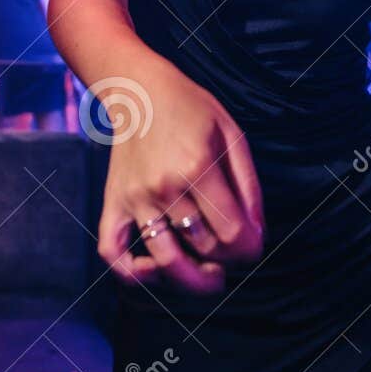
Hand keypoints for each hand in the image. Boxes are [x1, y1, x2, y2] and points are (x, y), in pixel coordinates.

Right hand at [94, 69, 263, 294]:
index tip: (254, 246)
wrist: (139, 90)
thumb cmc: (191, 110)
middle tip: (234, 254)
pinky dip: (132, 273)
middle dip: (228, 262)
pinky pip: (112, 252)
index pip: (231, 234)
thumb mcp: (232, 135)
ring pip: (165, 261)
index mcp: (197, 167)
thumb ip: (249, 186)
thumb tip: (258, 233)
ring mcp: (134, 199)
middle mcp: (164, 188)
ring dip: (192, 281)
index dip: (250, 250)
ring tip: (209, 275)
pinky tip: (155, 271)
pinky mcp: (113, 203)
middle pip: (204, 251)